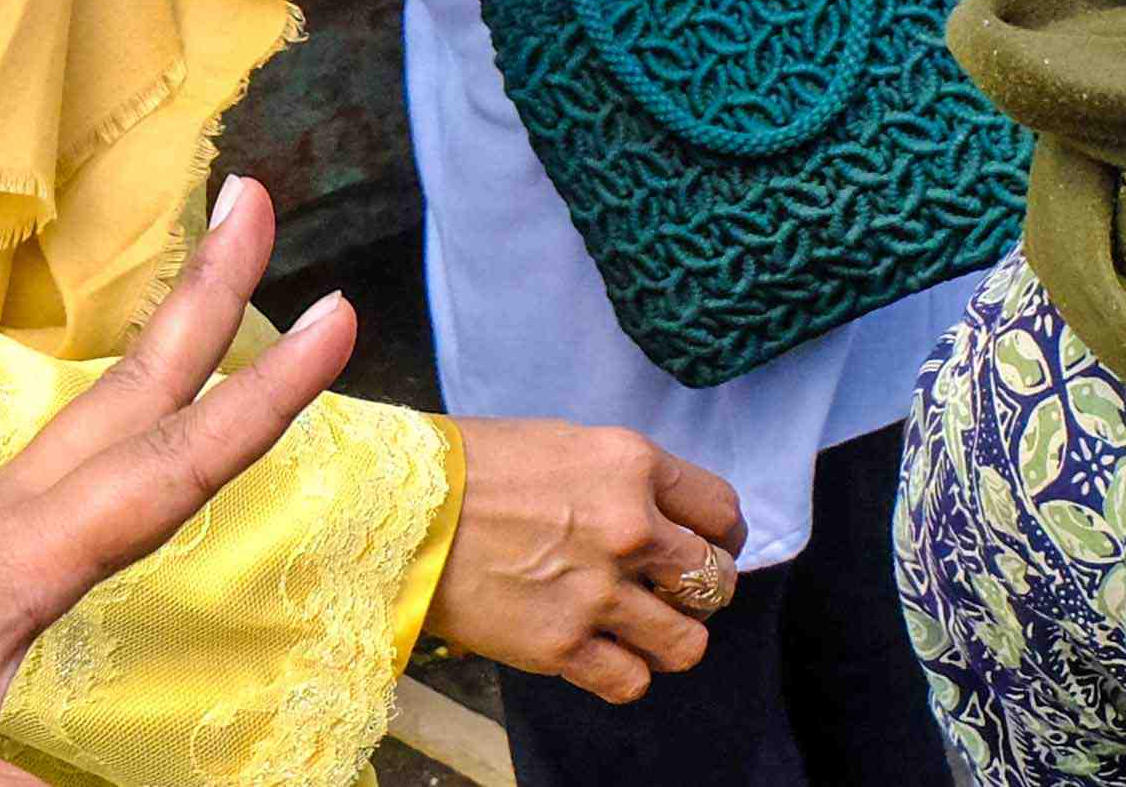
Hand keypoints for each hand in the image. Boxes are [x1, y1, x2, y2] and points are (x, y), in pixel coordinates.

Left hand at [0, 178, 356, 786]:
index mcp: (22, 554)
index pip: (176, 460)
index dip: (270, 395)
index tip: (349, 310)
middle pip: (132, 388)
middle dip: (206, 295)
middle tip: (258, 196)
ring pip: (84, 422)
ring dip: (158, 358)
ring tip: (207, 304)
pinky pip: (41, 473)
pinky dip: (99, 433)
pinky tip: (94, 464)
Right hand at [430, 419, 745, 703]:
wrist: (402, 510)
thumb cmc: (474, 466)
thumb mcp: (565, 443)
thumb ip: (622, 478)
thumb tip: (658, 512)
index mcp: (632, 465)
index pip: (721, 510)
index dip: (722, 534)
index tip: (709, 545)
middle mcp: (630, 529)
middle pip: (716, 579)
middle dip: (704, 590)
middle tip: (675, 591)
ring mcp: (598, 593)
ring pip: (687, 643)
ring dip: (673, 638)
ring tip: (645, 629)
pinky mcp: (562, 646)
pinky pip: (630, 681)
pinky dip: (625, 673)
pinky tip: (604, 654)